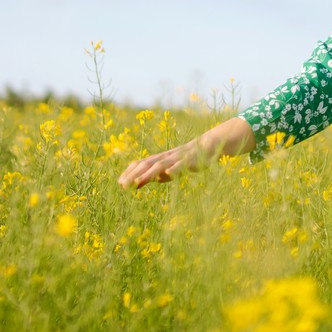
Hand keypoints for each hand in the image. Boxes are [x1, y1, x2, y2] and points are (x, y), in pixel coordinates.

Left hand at [117, 116, 255, 189]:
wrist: (212, 144)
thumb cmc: (192, 158)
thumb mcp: (175, 167)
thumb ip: (163, 174)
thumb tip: (152, 180)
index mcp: (162, 158)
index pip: (142, 164)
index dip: (130, 172)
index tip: (120, 184)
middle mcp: (167, 157)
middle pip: (147, 164)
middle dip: (134, 174)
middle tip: (122, 186)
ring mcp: (178, 157)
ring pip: (161, 165)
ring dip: (148, 173)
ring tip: (137, 182)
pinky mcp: (191, 160)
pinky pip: (182, 164)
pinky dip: (175, 169)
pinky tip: (168, 175)